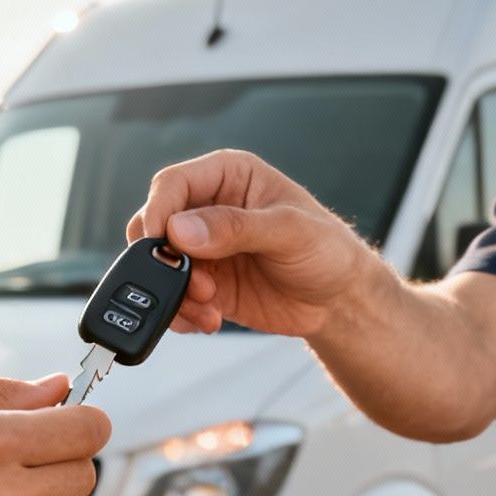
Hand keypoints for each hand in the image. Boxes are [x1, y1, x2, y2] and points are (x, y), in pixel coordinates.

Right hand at [127, 149, 379, 336]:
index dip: (158, 211)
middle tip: (194, 282)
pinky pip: (172, 298)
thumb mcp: (290, 230)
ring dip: (174, 292)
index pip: (173, 184)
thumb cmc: (327, 250)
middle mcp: (209, 209)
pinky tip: (209, 319)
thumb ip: (236, 227)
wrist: (339, 301)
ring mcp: (203, 249)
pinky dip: (181, 313)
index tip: (158, 241)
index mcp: (229, 176)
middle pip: (155, 226)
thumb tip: (180, 230)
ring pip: (158, 267)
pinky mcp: (204, 284)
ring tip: (209, 306)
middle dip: (164, 260)